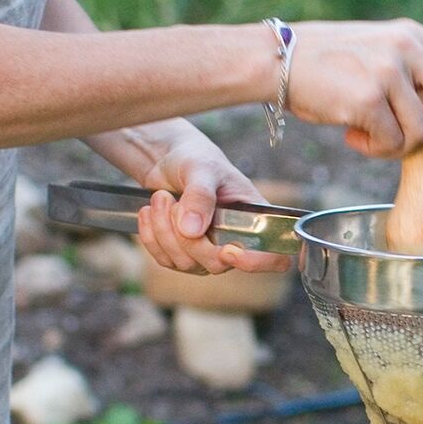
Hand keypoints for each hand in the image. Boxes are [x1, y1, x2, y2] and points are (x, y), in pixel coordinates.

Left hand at [130, 124, 291, 275]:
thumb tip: (192, 230)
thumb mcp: (202, 168)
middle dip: (188, 236)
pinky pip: (165, 259)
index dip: (255, 262)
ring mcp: (208, 254)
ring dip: (164, 230)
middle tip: (171, 200)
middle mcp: (235, 242)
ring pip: (185, 263)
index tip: (229, 250)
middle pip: (217, 264)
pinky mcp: (182, 256)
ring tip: (159, 198)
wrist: (169, 161)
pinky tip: (149, 212)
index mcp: (255, 220)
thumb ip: (200, 196)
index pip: (272, 257)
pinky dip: (151, 235)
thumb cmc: (196, 159)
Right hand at [287, 19, 422, 170]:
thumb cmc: (322, 65)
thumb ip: (410, 70)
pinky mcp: (367, 98)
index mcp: (414, 34)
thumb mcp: (376, 51)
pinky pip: (390, 142)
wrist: (275, 61)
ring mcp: (388, 71)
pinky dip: (374, 150)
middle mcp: (406, 47)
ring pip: (422, 131)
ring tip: (369, 139)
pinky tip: (351, 137)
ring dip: (398, 147)